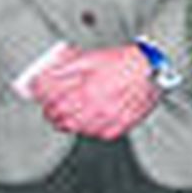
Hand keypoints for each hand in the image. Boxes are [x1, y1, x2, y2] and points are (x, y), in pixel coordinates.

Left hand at [33, 45, 158, 138]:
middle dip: (52, 111)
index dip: (40, 94)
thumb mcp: (90, 58)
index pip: (50, 99)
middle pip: (59, 118)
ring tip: (74, 111)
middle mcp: (94, 106)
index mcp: (84, 88)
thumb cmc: (123, 62)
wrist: (152, 70)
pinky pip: (96, 134)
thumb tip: (42, 76)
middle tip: (54, 106)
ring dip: (69, 120)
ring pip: (75, 129)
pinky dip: (90, 128)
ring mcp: (107, 119)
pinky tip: (93, 117)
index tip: (40, 92)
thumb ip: (64, 67)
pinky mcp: (119, 127)